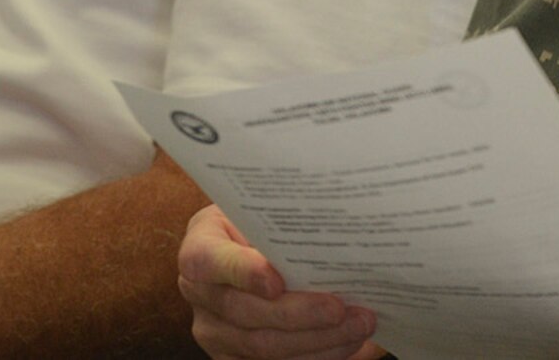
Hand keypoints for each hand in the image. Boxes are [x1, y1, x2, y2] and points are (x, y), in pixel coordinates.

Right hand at [178, 204, 386, 359]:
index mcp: (200, 248)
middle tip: (341, 308)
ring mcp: (214, 331)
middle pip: (244, 312)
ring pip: (263, 346)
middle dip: (299, 314)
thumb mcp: (263, 212)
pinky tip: (349, 344)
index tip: (278, 281)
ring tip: (358, 325)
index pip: (208, 260)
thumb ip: (284, 224)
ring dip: (318, 340)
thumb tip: (339, 230)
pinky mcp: (233, 358)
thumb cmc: (262, 224)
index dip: (242, 272)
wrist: (251, 251)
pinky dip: (317, 355)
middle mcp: (200, 294)